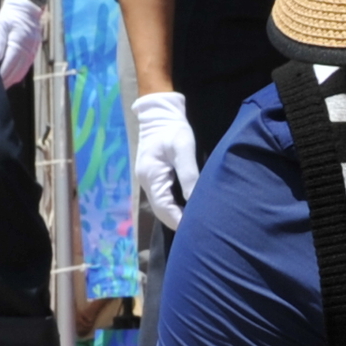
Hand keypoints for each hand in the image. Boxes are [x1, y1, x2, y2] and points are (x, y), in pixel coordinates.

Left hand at [0, 0, 45, 88]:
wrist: (28, 6)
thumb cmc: (11, 14)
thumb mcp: (1, 24)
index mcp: (19, 43)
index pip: (9, 65)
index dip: (1, 76)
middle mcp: (27, 50)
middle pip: (16, 71)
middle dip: (6, 81)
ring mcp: (32, 51)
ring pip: (22, 71)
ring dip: (12, 79)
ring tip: (2, 86)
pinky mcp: (33, 51)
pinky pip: (26, 67)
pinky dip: (19, 74)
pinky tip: (11, 78)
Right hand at [131, 89, 198, 228]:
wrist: (160, 114)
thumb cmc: (173, 129)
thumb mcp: (183, 148)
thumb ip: (188, 173)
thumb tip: (194, 199)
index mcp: (151, 176)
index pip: (163, 207)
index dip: (178, 220)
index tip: (194, 230)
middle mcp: (147, 181)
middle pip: (161, 210)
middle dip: (177, 221)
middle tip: (198, 230)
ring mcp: (149, 180)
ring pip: (162, 205)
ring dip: (175, 215)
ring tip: (194, 223)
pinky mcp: (155, 177)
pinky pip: (163, 197)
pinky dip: (174, 206)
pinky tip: (187, 210)